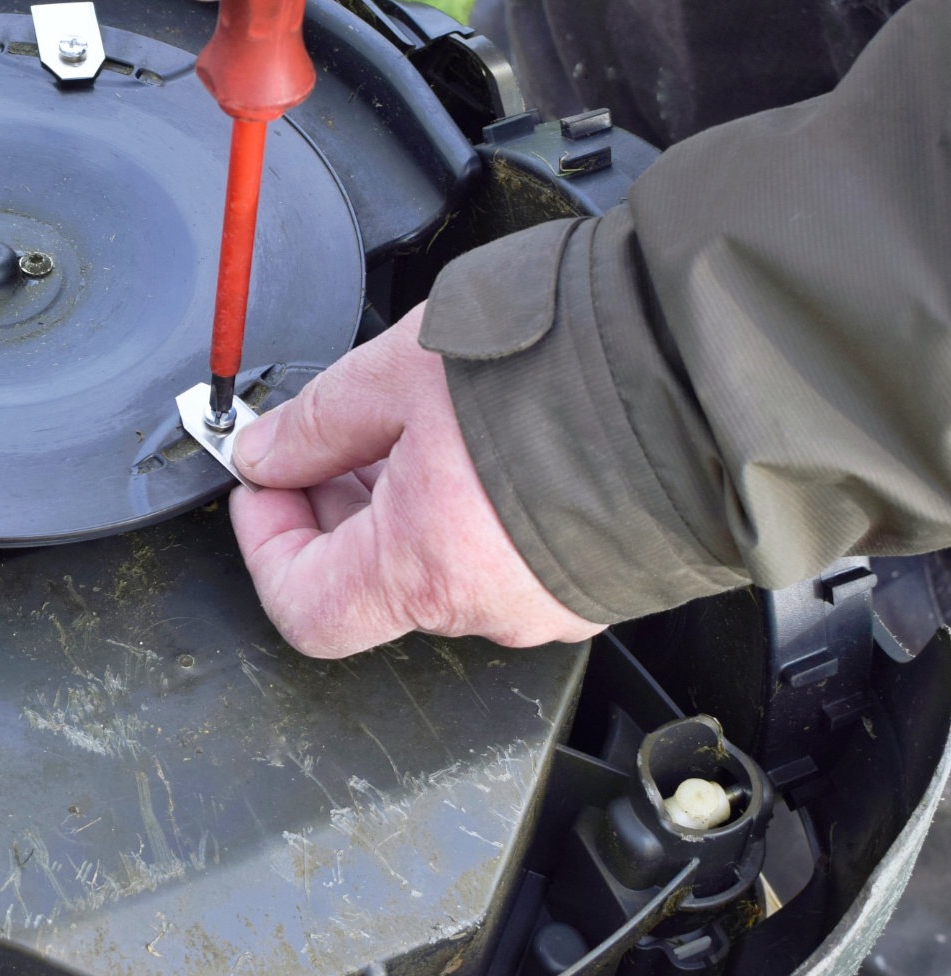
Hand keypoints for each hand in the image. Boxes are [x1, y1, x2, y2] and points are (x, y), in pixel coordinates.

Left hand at [229, 306, 601, 657]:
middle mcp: (488, 607)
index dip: (264, 542)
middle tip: (329, 432)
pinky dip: (466, 505)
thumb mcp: (400, 372)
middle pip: (369, 583)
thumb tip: (263, 452)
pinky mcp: (596, 573)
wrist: (712, 366)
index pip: (302, 609)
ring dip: (401, 498)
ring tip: (411, 415)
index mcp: (425, 571)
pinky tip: (474, 435)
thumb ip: (315, 423)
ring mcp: (550, 599)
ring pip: (437, 562)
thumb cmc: (567, 368)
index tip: (263, 480)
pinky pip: (503, 552)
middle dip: (332, 505)